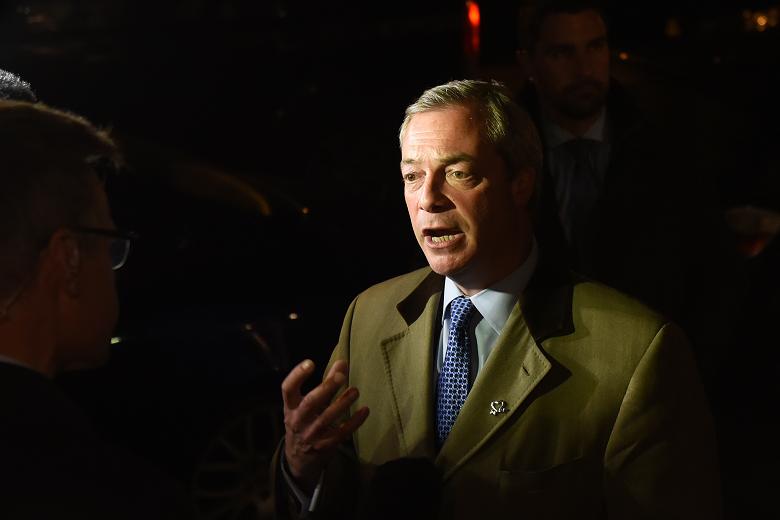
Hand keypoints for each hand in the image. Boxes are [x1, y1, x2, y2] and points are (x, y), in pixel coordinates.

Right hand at [281, 359, 368, 491]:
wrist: (298, 459)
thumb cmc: (304, 422)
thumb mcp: (306, 404)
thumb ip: (325, 384)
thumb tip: (343, 363)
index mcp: (290, 407)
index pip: (288, 389)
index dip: (297, 375)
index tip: (310, 362)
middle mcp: (298, 420)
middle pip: (310, 403)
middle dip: (326, 388)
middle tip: (341, 375)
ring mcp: (311, 435)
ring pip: (327, 418)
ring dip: (342, 403)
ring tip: (355, 391)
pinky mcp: (325, 446)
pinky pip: (341, 433)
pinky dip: (354, 422)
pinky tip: (364, 410)